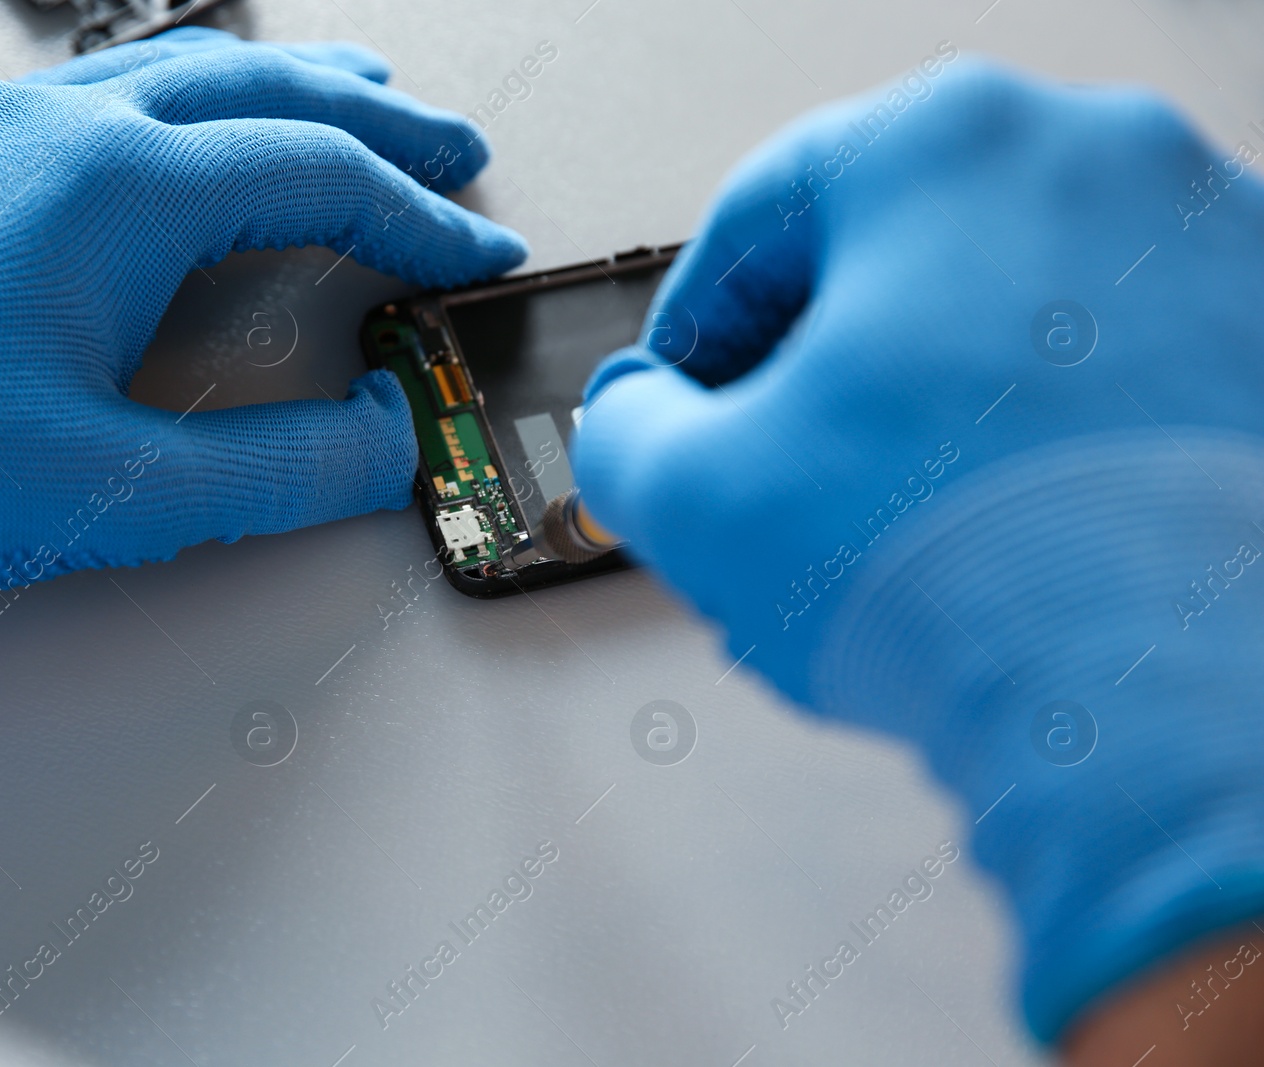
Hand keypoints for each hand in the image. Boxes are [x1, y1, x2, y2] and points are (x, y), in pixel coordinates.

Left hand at [0, 28, 523, 611]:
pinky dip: (192, 97)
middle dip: (379, 118)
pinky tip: (193, 125)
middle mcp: (65, 128)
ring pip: (185, 68)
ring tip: (356, 98)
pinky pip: (107, 86)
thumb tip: (382, 444)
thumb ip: (278, 472)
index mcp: (121, 188)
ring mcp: (3, 126)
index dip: (420, 216)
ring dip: (289, 87)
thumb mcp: (119, 490)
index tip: (474, 250)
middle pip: (269, 89)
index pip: (319, 174)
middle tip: (452, 145)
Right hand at [574, 52, 1263, 1048]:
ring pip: (1002, 323)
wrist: (1160, 703)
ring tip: (879, 535)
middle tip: (774, 480)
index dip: (690, 331)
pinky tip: (989, 537)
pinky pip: (1103, 378)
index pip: (758, 224)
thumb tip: (637, 427)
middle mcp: (1093, 164)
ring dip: (921, 417)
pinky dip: (1032, 444)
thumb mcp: (692, 496)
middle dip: (815, 385)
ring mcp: (1201, 251)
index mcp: (944, 149)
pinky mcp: (1259, 350)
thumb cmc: (958, 574)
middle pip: (890, 270)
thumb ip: (625, 435)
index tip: (679, 403)